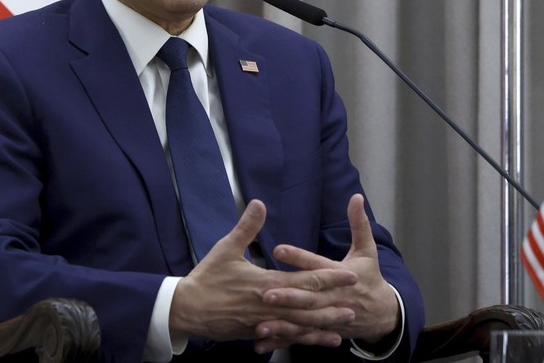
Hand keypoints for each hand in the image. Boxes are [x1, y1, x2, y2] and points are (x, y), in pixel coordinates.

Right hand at [169, 199, 358, 346]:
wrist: (187, 309)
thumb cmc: (207, 277)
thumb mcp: (226, 248)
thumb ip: (246, 227)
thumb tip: (259, 203)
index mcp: (265, 283)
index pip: (305, 281)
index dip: (329, 278)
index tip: (350, 276)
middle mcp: (269, 306)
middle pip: (307, 307)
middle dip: (332, 306)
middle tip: (355, 306)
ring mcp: (263, 323)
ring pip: (298, 327)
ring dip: (321, 327)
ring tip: (342, 328)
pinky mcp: (256, 333)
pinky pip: (284, 338)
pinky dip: (302, 339)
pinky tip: (315, 341)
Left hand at [254, 194, 400, 352]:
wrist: (383, 313)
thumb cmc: (370, 277)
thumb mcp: (367, 249)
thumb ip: (359, 223)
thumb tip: (356, 197)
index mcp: (341, 275)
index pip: (318, 265)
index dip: (299, 257)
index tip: (279, 249)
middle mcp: (334, 297)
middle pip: (310, 297)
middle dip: (289, 296)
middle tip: (265, 293)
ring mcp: (329, 317)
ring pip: (304, 321)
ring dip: (283, 322)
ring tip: (261, 320)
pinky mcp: (323, 330)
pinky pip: (301, 336)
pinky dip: (283, 338)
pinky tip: (263, 340)